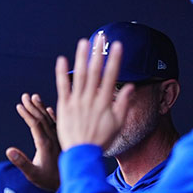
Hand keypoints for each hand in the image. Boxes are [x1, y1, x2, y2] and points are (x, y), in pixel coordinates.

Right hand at [6, 93, 61, 190]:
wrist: (71, 182)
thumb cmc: (49, 181)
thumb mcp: (32, 174)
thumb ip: (21, 162)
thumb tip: (8, 151)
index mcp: (45, 144)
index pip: (35, 124)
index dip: (26, 113)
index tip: (19, 105)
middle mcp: (54, 138)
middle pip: (42, 118)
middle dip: (32, 106)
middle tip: (25, 96)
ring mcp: (60, 138)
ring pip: (50, 119)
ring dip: (41, 108)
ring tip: (35, 97)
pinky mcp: (64, 140)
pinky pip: (58, 124)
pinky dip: (53, 116)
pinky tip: (50, 109)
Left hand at [54, 35, 132, 151]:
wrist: (81, 154)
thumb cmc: (100, 141)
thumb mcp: (117, 125)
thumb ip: (123, 105)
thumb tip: (129, 87)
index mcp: (104, 102)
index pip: (111, 76)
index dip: (115, 60)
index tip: (118, 46)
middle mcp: (90, 99)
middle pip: (95, 72)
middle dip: (98, 54)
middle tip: (100, 38)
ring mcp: (76, 102)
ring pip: (79, 75)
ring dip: (81, 58)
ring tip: (83, 42)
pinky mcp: (63, 107)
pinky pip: (62, 87)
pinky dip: (62, 73)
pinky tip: (62, 59)